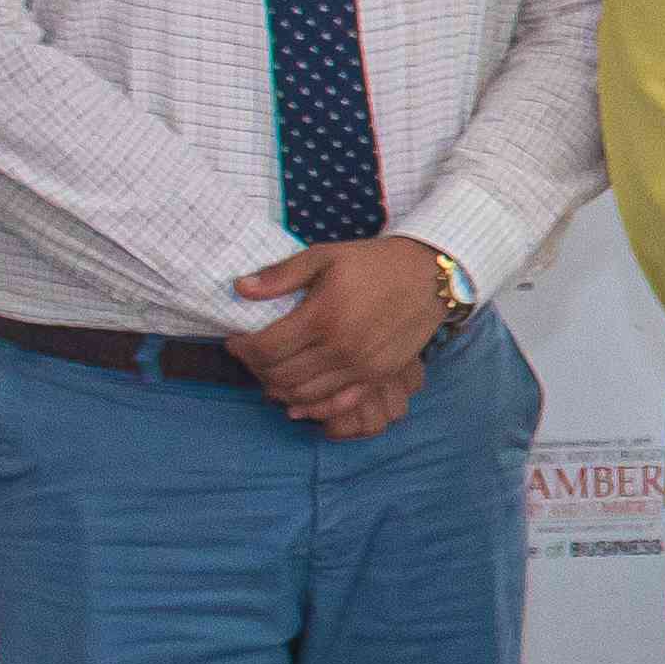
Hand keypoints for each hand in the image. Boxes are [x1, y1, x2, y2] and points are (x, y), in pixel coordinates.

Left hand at [229, 236, 447, 439]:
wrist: (430, 276)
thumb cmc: (374, 262)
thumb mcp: (325, 256)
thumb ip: (281, 275)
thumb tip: (241, 288)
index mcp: (322, 316)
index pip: (267, 348)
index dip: (243, 349)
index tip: (234, 341)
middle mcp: (341, 348)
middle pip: (281, 375)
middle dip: (256, 369)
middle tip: (250, 357)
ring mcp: (361, 367)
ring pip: (304, 395)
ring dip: (279, 389)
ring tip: (270, 374)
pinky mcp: (378, 376)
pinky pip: (337, 403)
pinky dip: (312, 407)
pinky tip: (297, 401)